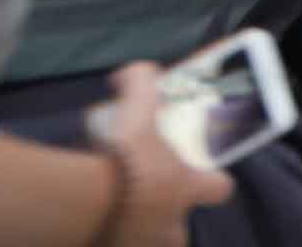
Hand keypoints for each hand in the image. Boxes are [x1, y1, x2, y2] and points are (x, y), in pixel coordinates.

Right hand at [92, 62, 236, 245]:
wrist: (81, 207)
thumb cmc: (122, 160)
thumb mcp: (135, 112)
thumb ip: (140, 83)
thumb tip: (132, 72)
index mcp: (187, 190)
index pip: (221, 188)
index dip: (213, 179)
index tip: (196, 172)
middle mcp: (170, 227)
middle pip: (180, 230)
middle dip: (166, 217)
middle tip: (144, 198)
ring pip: (147, 244)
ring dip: (135, 232)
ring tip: (114, 214)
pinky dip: (107, 240)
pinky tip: (92, 227)